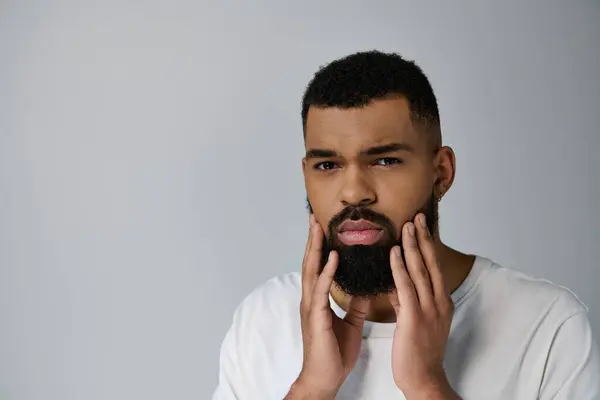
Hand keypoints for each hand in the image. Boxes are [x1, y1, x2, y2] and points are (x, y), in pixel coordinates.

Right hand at [286, 215, 370, 398]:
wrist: (325, 378)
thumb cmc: (333, 353)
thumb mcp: (349, 324)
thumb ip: (355, 305)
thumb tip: (364, 290)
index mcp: (318, 300)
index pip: (318, 267)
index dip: (320, 247)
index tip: (322, 228)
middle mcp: (311, 299)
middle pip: (310, 263)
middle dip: (312, 240)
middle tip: (315, 218)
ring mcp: (311, 307)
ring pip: (311, 271)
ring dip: (315, 248)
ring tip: (319, 228)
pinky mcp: (316, 317)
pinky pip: (321, 290)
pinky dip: (327, 272)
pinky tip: (332, 258)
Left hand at [388, 213, 458, 398]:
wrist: (424, 378)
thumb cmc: (420, 352)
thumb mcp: (417, 322)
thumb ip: (407, 302)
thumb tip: (397, 287)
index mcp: (441, 302)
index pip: (434, 267)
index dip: (428, 245)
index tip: (422, 226)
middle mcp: (439, 302)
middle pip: (430, 263)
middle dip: (423, 238)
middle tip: (416, 217)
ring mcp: (428, 309)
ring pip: (420, 270)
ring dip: (412, 246)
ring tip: (406, 226)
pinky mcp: (414, 317)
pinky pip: (405, 286)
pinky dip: (399, 267)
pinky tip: (394, 252)